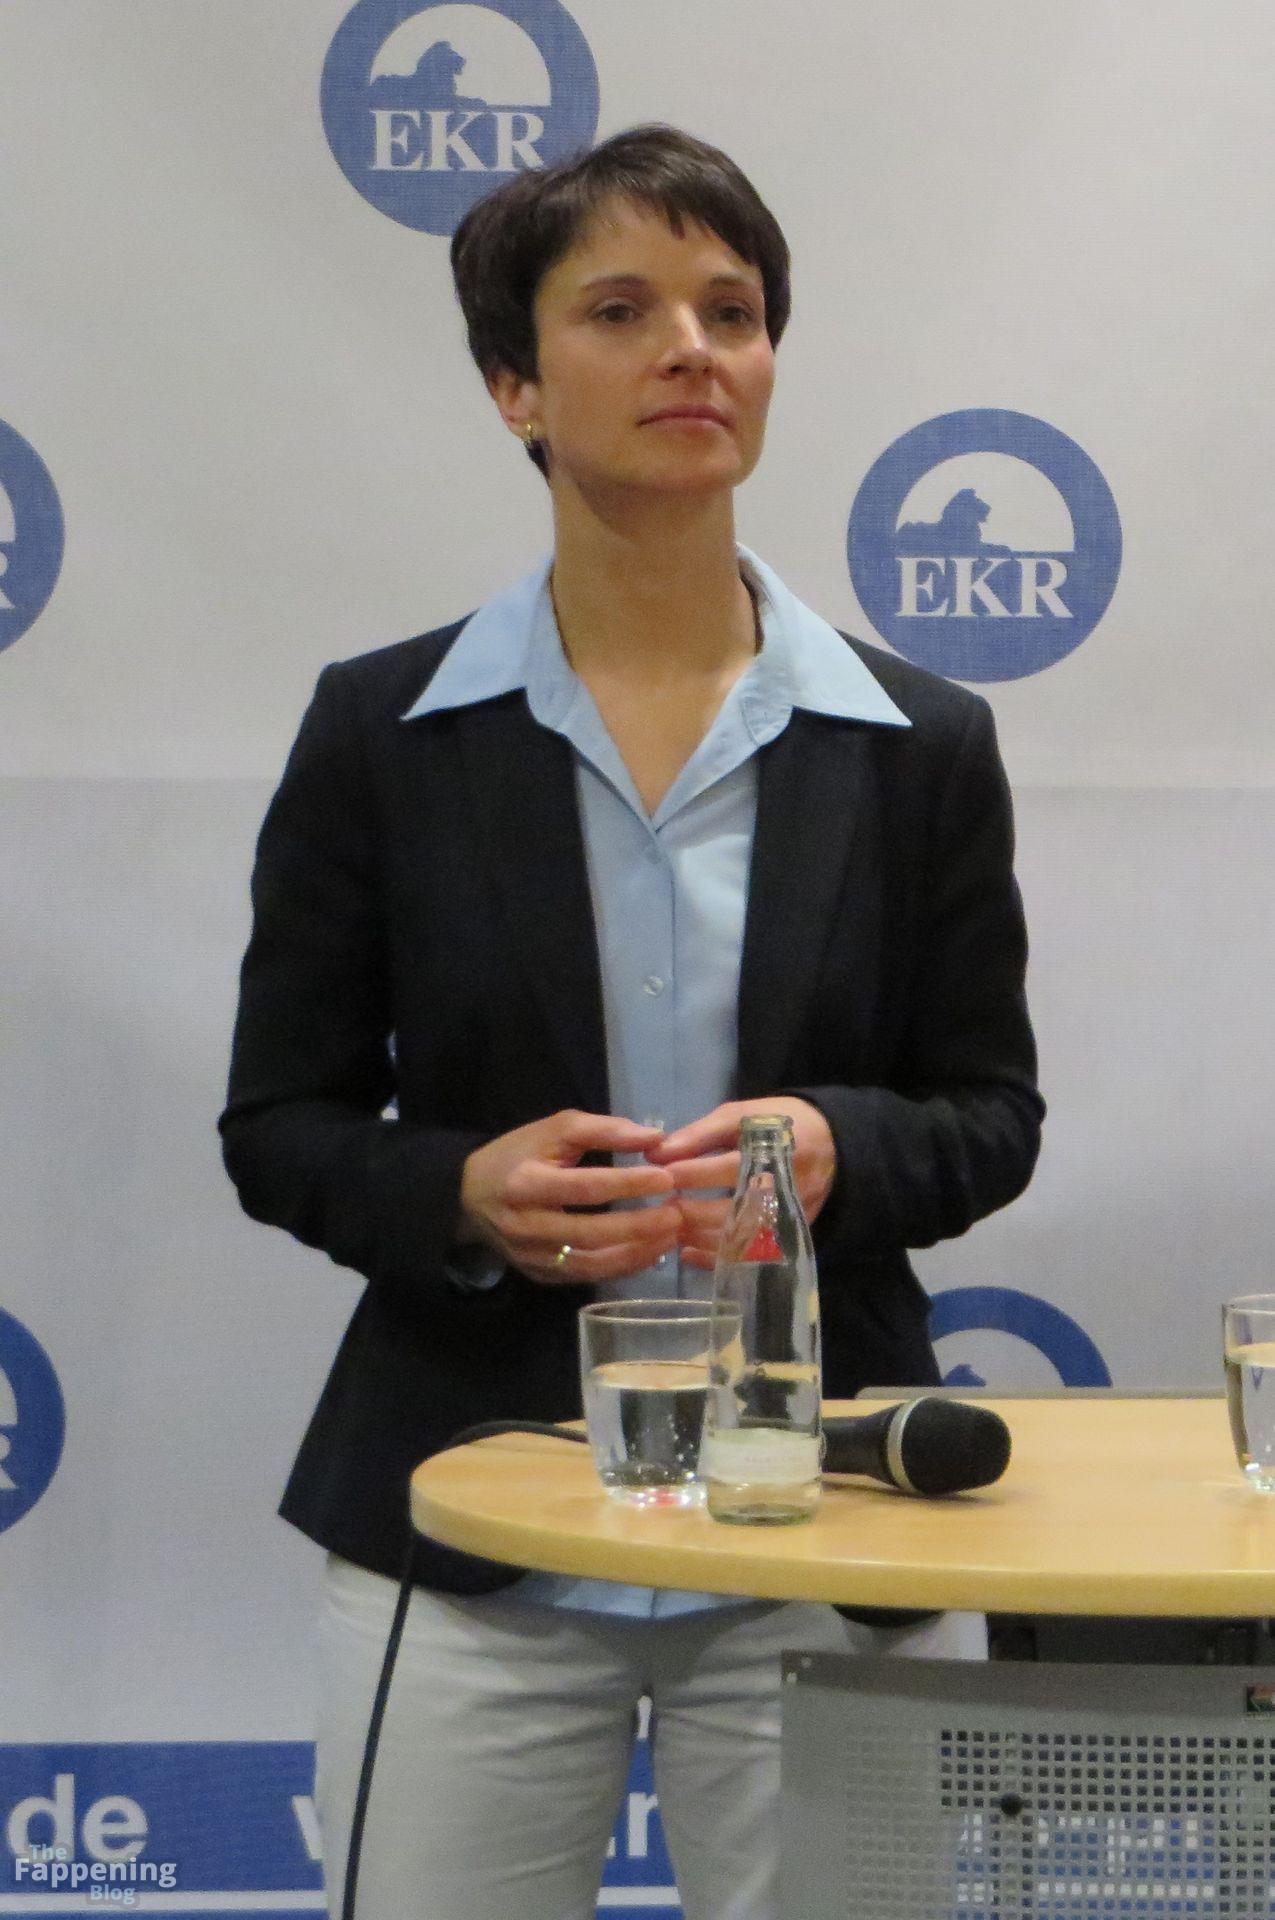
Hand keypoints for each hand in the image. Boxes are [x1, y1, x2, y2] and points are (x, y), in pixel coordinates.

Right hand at [458, 1110, 679, 1286]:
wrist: (468, 1195)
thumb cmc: (518, 1155)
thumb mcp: (553, 1129)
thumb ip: (604, 1130)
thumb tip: (655, 1138)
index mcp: (526, 1183)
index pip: (585, 1187)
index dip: (627, 1184)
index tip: (666, 1178)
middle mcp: (526, 1226)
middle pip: (589, 1233)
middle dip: (638, 1226)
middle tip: (677, 1213)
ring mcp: (531, 1257)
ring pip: (590, 1263)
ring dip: (636, 1253)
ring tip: (672, 1236)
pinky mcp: (538, 1276)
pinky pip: (586, 1277)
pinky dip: (620, 1267)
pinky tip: (649, 1252)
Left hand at [645, 1097, 836, 1270]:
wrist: (832, 1146)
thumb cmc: (778, 1125)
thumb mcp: (742, 1116)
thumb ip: (699, 1135)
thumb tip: (656, 1153)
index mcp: (775, 1154)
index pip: (732, 1167)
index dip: (694, 1172)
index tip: (661, 1173)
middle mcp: (782, 1191)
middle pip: (735, 1211)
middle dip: (693, 1211)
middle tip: (662, 1206)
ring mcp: (785, 1219)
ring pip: (740, 1240)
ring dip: (699, 1236)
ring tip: (668, 1226)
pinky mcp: (785, 1239)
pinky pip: (747, 1257)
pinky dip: (713, 1259)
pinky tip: (686, 1252)